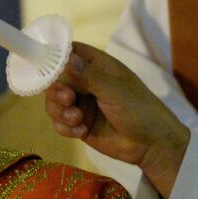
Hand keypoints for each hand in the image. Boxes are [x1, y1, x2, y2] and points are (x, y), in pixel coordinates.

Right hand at [44, 42, 190, 196]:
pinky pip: (60, 123)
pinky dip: (66, 127)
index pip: (71, 53)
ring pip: (54, 103)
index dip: (55, 57)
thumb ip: (89, 76)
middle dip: (57, 91)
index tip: (45, 66)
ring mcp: (82, 104)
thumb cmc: (140, 111)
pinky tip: (82, 132)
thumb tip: (66, 59)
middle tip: (68, 100)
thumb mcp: (116, 91)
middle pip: (56, 79)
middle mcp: (87, 83)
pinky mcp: (79, 125)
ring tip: (78, 120)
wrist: (151, 145)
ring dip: (60, 112)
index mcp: (99, 67)